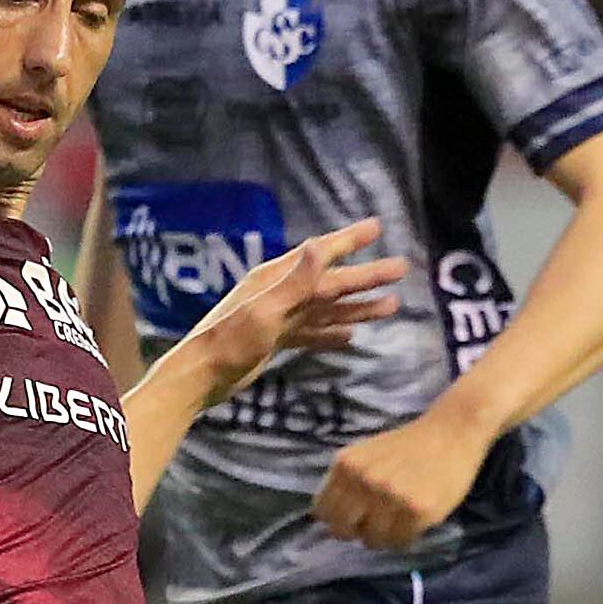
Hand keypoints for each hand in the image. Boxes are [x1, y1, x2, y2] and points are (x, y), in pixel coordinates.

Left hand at [184, 217, 403, 390]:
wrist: (201, 376)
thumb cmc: (229, 341)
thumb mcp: (266, 309)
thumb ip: (296, 280)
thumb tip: (318, 245)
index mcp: (278, 278)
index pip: (322, 254)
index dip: (350, 240)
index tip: (377, 227)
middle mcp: (280, 292)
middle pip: (333, 281)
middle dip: (367, 276)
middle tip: (401, 268)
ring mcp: (279, 317)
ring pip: (327, 308)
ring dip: (358, 306)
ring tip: (391, 305)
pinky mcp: (275, 340)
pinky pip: (312, 332)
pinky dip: (332, 332)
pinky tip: (350, 335)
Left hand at [313, 400, 495, 551]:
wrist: (451, 431)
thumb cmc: (407, 445)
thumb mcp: (365, 455)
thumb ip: (346, 481)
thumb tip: (330, 519)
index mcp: (346, 465)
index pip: (323, 511)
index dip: (337, 520)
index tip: (353, 519)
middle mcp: (365, 481)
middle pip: (343, 530)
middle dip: (357, 532)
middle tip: (374, 526)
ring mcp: (391, 496)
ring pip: (373, 540)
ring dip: (384, 538)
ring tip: (397, 523)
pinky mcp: (417, 510)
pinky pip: (400, 541)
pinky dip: (405, 538)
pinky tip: (413, 522)